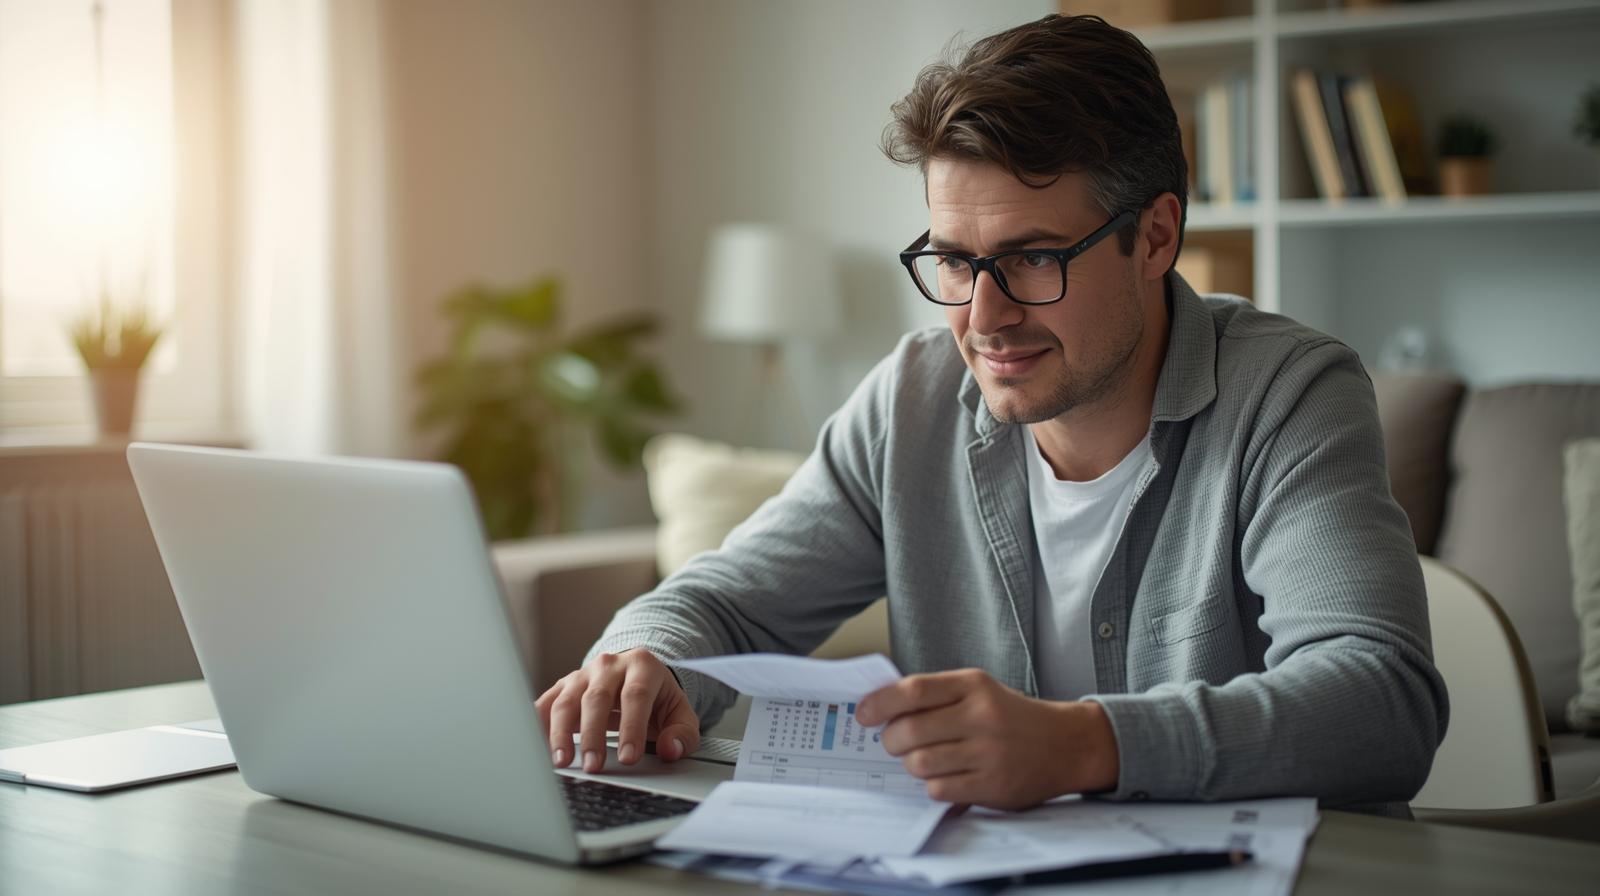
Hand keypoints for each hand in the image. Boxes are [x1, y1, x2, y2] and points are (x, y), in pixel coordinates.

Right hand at [536, 648, 699, 773]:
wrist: (636, 676)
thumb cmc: (657, 698)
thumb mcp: (679, 712)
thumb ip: (682, 733)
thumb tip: (671, 749)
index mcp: (642, 666)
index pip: (636, 696)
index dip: (632, 727)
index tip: (629, 758)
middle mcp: (609, 666)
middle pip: (597, 698)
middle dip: (593, 735)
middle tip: (593, 766)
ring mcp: (582, 675)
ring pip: (566, 701)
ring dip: (561, 733)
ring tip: (562, 762)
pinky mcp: (562, 687)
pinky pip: (545, 704)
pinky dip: (537, 725)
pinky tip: (535, 746)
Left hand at [855, 668, 1119, 809]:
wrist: (1065, 744)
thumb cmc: (1010, 716)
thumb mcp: (979, 691)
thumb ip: (937, 696)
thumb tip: (882, 709)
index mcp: (973, 685)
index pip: (914, 690)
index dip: (880, 703)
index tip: (863, 714)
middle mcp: (981, 716)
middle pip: (910, 731)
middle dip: (891, 741)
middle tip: (893, 743)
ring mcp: (988, 752)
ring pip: (921, 763)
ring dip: (911, 765)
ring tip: (921, 760)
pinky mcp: (993, 784)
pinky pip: (939, 789)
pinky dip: (933, 786)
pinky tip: (945, 777)